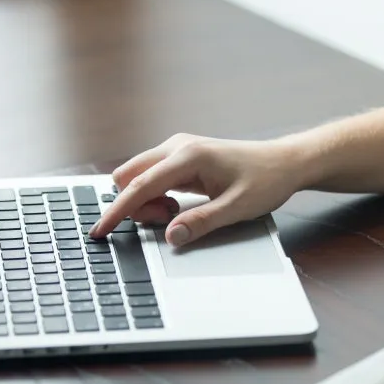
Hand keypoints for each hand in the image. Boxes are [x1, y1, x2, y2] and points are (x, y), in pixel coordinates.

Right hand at [90, 134, 308, 245]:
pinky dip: (155, 195)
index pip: (139, 186)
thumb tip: (171, 236)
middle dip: (135, 205)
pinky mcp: (180, 157)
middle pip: (128, 176)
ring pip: (137, 176)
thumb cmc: (265, 181)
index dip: (117, 211)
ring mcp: (177, 149)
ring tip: (177, 212)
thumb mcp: (236, 209)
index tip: (99, 230)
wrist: (284, 163)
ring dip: (146, 200)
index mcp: (188, 156)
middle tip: (166, 220)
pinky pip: (152, 176)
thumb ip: (201, 222)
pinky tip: (178, 205)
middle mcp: (176, 146)